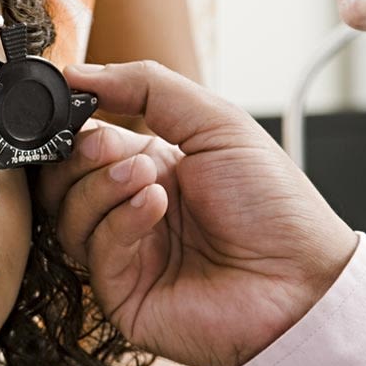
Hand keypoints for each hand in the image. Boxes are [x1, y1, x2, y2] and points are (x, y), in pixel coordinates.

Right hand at [39, 61, 357, 365]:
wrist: (301, 279)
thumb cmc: (274, 205)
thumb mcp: (217, 122)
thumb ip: (148, 87)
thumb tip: (79, 72)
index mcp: (150, 167)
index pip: (86, 141)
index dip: (76, 122)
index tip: (72, 101)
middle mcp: (131, 210)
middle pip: (64, 179)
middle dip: (83, 154)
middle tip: (112, 147)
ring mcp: (124, 254)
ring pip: (69, 214)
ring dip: (102, 186)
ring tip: (149, 179)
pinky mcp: (121, 293)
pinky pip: (93, 250)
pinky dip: (120, 221)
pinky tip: (154, 207)